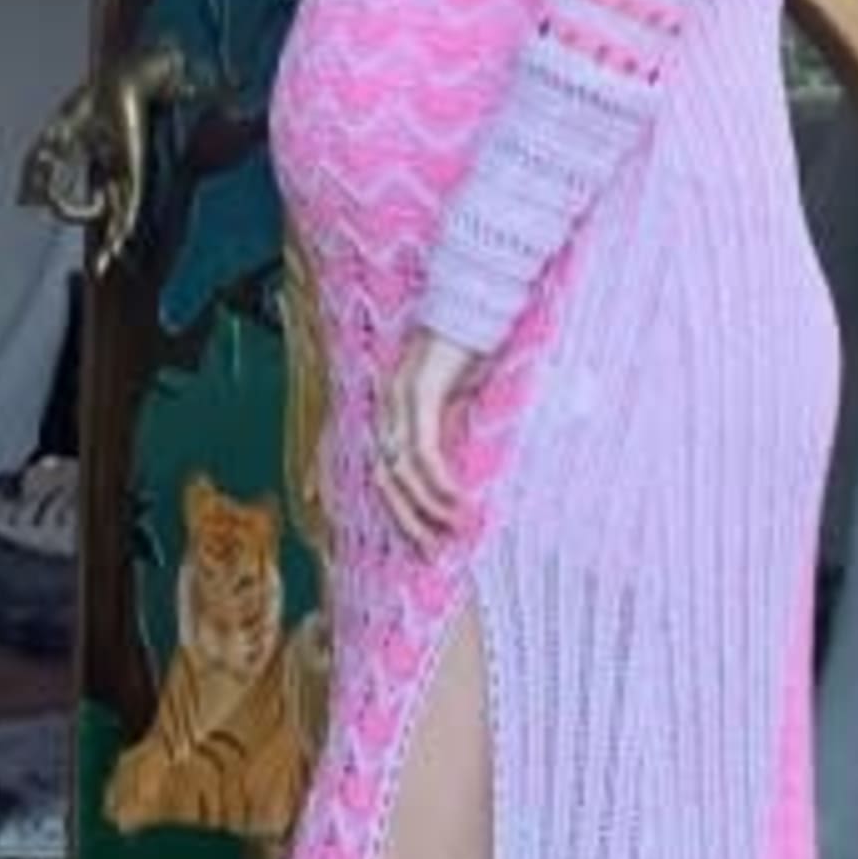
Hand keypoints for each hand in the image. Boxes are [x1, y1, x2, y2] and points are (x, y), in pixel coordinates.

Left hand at [372, 330, 483, 549]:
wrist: (473, 304)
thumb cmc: (470, 353)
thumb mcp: (460, 402)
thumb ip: (453, 433)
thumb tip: (463, 473)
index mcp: (393, 416)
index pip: (385, 476)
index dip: (400, 513)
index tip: (425, 544)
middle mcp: (387, 412)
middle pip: (384, 482)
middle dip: (407, 522)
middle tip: (434, 554)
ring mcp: (399, 403)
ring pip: (401, 472)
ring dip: (427, 508)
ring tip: (455, 530)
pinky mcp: (419, 396)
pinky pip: (422, 451)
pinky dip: (437, 481)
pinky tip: (456, 501)